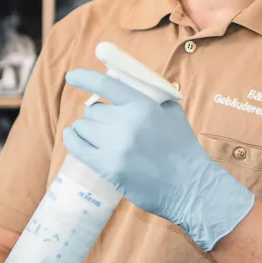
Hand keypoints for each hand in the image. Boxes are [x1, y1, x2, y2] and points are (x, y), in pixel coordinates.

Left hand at [62, 69, 254, 251]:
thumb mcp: (171, 113)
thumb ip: (149, 97)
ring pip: (83, 127)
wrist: (189, 186)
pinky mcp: (107, 167)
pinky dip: (73, 139)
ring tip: (99, 136)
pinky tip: (74, 136)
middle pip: (93, 110)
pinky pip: (77, 147)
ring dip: (88, 129)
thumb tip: (126, 87)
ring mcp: (114, 146)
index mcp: (142, 106)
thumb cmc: (182, 148)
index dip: (84, 78)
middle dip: (98, 115)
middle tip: (108, 125)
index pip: (105, 85)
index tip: (72, 77)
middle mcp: (125, 123)